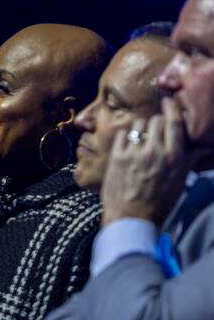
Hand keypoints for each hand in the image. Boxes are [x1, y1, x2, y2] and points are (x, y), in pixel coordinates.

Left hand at [101, 98, 191, 226]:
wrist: (131, 218)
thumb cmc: (159, 202)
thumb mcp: (179, 180)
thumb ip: (188, 159)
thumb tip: (201, 146)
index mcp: (174, 156)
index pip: (175, 122)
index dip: (172, 108)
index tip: (169, 101)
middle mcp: (155, 151)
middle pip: (157, 120)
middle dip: (156, 121)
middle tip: (154, 127)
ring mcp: (135, 153)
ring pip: (139, 125)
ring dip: (141, 128)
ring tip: (140, 138)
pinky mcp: (117, 157)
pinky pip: (122, 134)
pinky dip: (126, 136)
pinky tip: (127, 144)